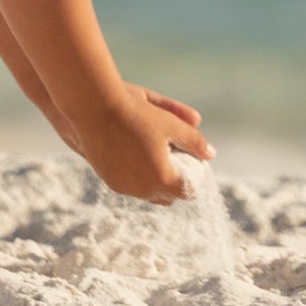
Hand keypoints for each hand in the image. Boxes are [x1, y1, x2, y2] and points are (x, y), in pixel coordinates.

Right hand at [76, 84, 214, 203]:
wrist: (95, 110)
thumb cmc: (137, 115)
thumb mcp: (171, 124)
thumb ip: (194, 141)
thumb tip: (211, 154)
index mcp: (162, 179)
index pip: (187, 191)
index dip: (194, 179)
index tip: (194, 163)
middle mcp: (143, 190)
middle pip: (168, 195)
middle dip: (175, 181)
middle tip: (177, 159)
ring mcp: (124, 188)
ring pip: (148, 192)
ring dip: (156, 180)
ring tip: (157, 155)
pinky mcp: (110, 181)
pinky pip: (131, 186)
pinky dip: (138, 177)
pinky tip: (138, 154)